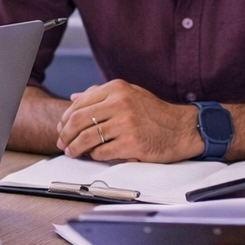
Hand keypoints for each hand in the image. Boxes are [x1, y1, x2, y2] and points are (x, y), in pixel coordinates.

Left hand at [57, 80, 201, 161]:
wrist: (182, 129)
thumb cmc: (155, 113)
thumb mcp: (130, 94)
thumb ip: (102, 94)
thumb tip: (75, 97)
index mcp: (117, 89)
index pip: (80, 104)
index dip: (66, 118)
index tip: (62, 128)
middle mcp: (120, 103)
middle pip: (79, 120)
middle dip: (66, 134)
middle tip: (62, 142)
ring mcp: (126, 124)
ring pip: (87, 138)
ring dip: (75, 148)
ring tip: (72, 152)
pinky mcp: (131, 143)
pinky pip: (102, 152)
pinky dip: (94, 155)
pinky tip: (93, 155)